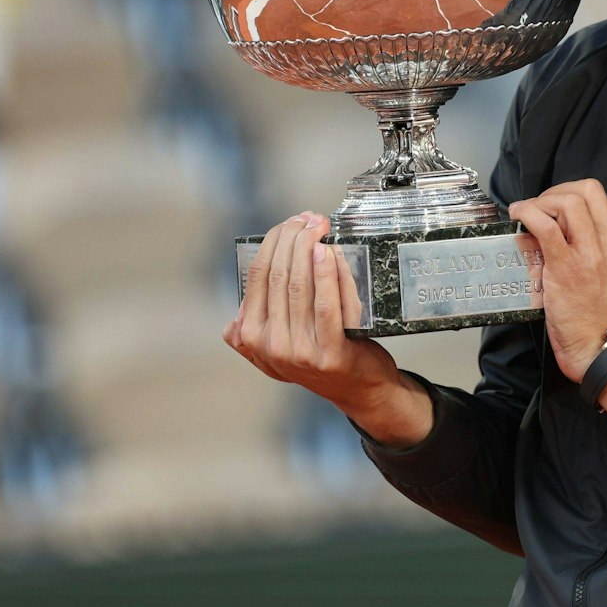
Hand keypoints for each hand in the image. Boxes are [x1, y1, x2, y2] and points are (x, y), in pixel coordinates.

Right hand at [224, 212, 428, 443]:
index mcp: (250, 337)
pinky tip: (329, 252)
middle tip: (309, 218)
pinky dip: (327, 274)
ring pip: (299, 286)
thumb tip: (247, 293)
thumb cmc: (319, 354)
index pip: (257, 276)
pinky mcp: (330, 354)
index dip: (272, 243)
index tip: (290, 222)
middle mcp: (270, 346)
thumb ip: (255, 325)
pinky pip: (327, 305)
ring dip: (309, 248)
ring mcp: (299, 352)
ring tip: (319, 226)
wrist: (359, 388)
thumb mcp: (276, 344)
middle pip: (278, 276)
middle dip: (292, 238)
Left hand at [508, 179, 606, 381]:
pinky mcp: (567, 267)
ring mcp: (591, 254)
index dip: (574, 197)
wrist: (606, 353)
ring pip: (569, 201)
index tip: (556, 209)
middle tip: (541, 206)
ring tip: (527, 213)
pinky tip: (518, 215)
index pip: (602, 201)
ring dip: (542, 201)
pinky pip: (545, 225)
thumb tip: (566, 238)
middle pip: (588, 191)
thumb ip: (600, 257)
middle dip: (558, 191)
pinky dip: (528, 212)